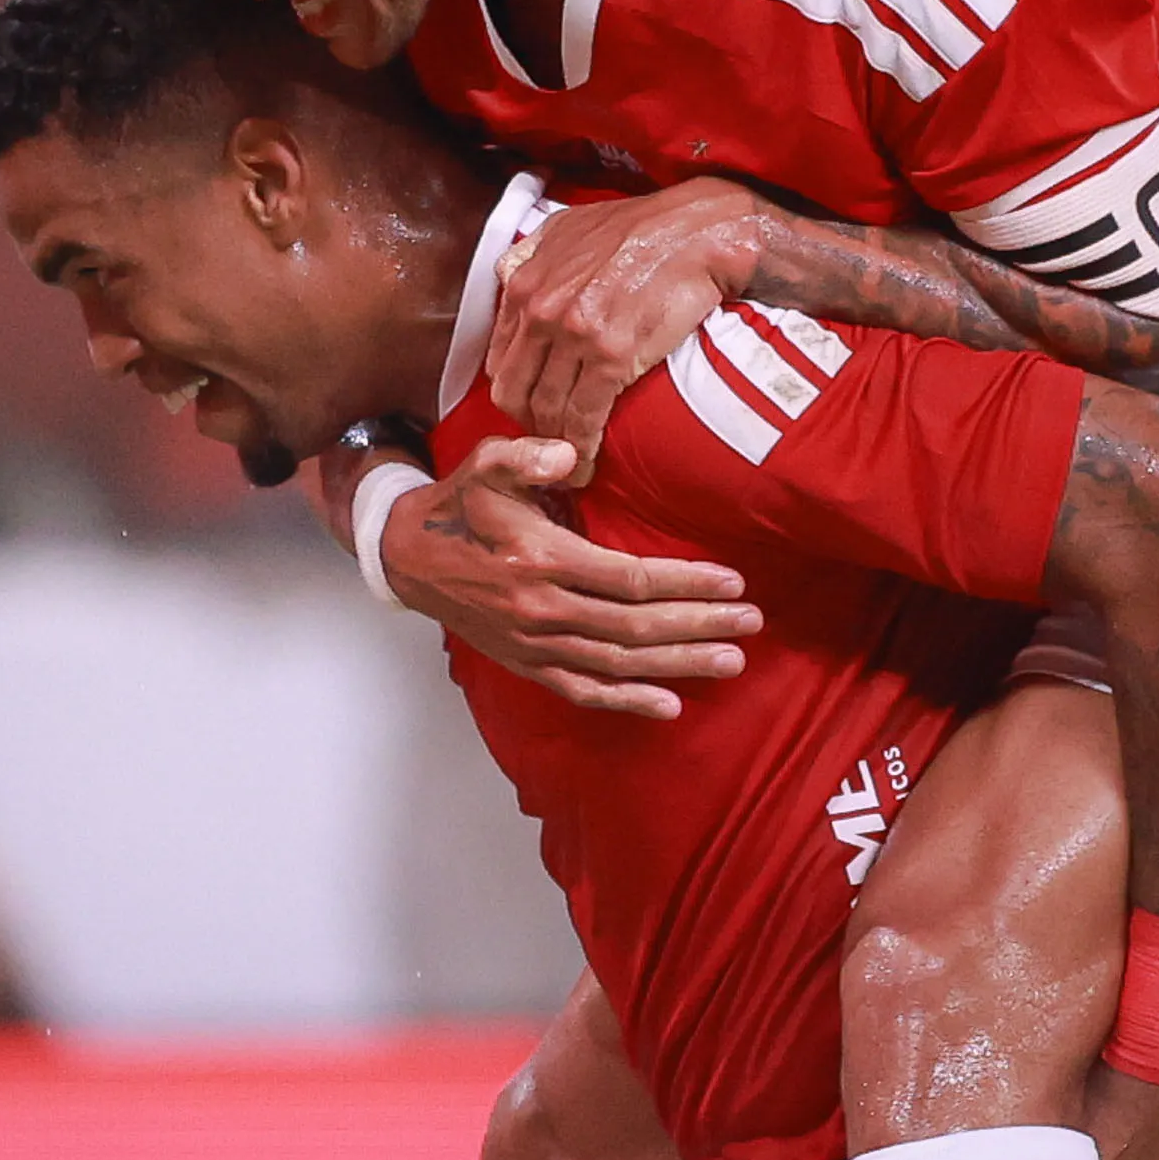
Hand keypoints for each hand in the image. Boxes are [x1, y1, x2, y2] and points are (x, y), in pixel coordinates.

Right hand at [382, 435, 763, 718]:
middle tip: (751, 622)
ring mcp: (534, 644)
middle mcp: (542, 610)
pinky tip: (669, 705)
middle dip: (699, 625)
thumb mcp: (486, 464)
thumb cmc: (460, 505)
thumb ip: (527, 454)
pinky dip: (626, 701)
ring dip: (678, 665)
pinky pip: (582, 691)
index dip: (686, 583)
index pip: (630, 579)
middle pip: (636, 627)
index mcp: (541, 559)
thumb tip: (568, 455)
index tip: (732, 581)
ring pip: (618, 664)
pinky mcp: (526, 664)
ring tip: (730, 660)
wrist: (408, 556)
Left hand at [488, 180, 766, 469]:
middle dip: (529, 426)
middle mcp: (541, 311)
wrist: (698, 233)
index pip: (500, 361)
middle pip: (515, 393)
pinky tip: (587, 463)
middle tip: (549, 443)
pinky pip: (584, 415)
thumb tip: (508, 274)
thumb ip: (531, 252)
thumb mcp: (569, 225)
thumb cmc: (641, 227)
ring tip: (568, 464)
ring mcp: (574, 334)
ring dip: (555, 444)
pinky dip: (582, 447)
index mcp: (525, 285)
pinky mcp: (611, 355)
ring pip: (548, 409)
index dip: (515, 393)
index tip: (533, 409)